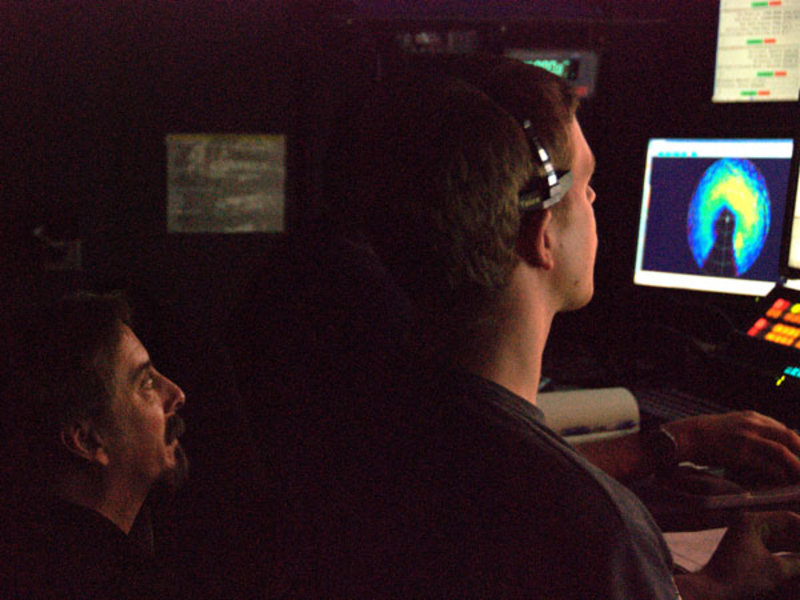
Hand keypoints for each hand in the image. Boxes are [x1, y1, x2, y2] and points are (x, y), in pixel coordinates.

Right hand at [666, 411, 799, 485]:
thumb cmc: (701, 434)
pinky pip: (768, 466)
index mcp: (751, 417)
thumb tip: (759, 446)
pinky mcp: (740, 453)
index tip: (799, 456)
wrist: (682, 436)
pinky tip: (783, 484)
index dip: (796, 444)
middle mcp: (753, 424)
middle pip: (790, 437)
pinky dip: (779, 476)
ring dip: (796, 467)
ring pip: (784, 452)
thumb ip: (745, 431)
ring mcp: (747, 438)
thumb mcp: (727, 425)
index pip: (783, 429)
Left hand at [677, 511, 799, 599]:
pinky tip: (799, 562)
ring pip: (781, 538)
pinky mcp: (748, 549)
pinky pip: (774, 547)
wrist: (712, 591)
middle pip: (785, 527)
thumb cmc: (742, 579)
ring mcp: (747, 536)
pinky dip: (789, 555)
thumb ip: (798, 562)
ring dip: (796, 547)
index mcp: (752, 522)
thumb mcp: (776, 571)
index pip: (788, 519)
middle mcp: (749, 524)